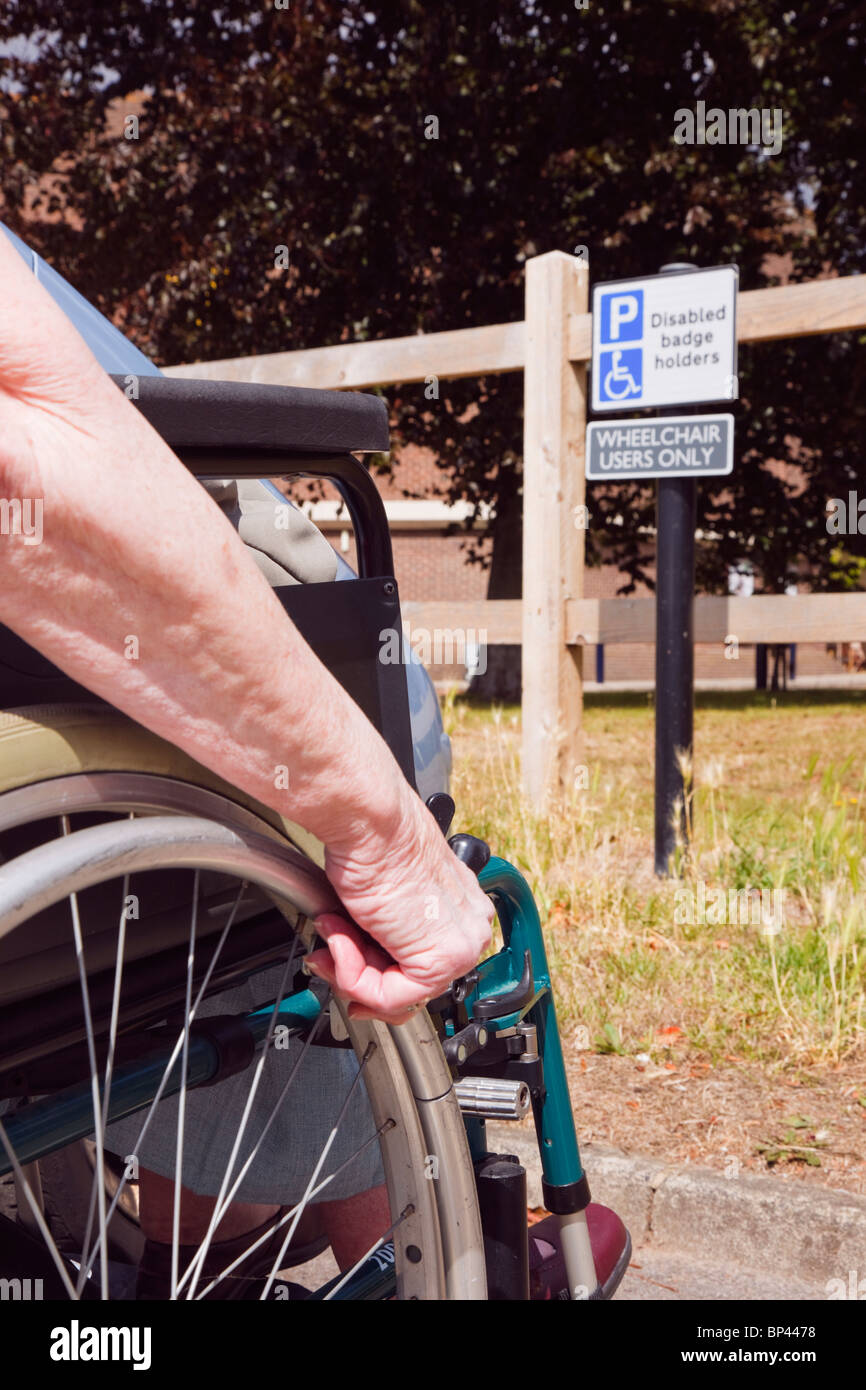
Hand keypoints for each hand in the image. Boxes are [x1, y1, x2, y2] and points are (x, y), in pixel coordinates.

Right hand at [305, 800, 493, 1024]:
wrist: (371, 821)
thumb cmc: (375, 838)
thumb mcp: (388, 891)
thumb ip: (386, 928)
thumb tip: (360, 953)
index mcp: (463, 908)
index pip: (420, 965)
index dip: (373, 969)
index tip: (343, 960)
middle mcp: (470, 928)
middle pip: (408, 983)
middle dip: (357, 972)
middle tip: (328, 951)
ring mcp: (460, 948)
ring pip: (396, 994)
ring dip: (349, 967)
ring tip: (333, 930)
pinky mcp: (439, 962)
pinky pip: (387, 996)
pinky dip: (352, 974)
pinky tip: (340, 939)